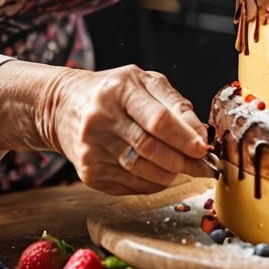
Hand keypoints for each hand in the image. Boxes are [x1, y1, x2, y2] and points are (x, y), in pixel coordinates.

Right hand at [45, 64, 214, 194]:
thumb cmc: (113, 92)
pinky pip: (131, 185)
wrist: (64, 106)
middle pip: (152, 148)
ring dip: (169, 173)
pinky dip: (152, 183)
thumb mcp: (143, 83)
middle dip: (183, 160)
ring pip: (143, 171)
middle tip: (201, 165)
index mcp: (119, 89)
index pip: (158, 120)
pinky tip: (157, 173)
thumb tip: (201, 134)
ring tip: (179, 167)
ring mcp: (92, 148)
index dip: (185, 138)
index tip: (204, 148)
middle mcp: (101, 117)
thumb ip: (174, 105)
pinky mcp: (89, 172)